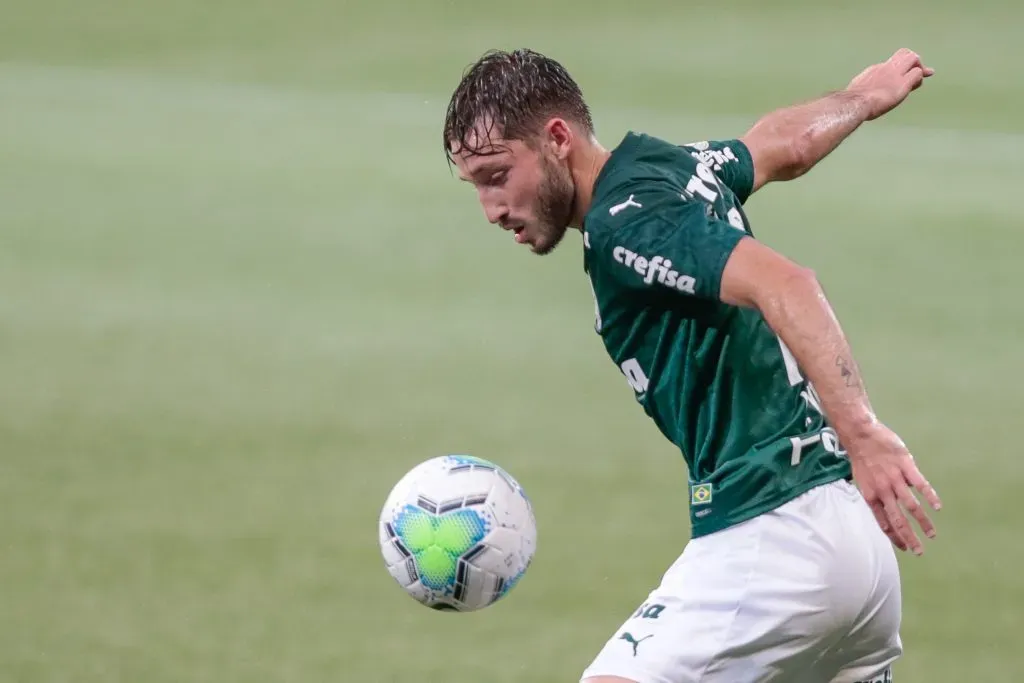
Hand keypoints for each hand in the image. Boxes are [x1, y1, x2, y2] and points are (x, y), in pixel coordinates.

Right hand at [846, 48, 934, 120]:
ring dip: (918, 68)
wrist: (855, 102)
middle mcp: (886, 68)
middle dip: (913, 61)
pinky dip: (919, 80)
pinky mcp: (903, 84)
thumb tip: (857, 97)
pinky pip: (918, 74)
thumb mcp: (856, 91)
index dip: (899, 69)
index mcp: (874, 70)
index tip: (903, 77)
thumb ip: (863, 90)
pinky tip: (913, 87)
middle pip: (904, 53)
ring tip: (915, 82)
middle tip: (915, 73)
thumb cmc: (852, 101)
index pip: (892, 63)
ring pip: (914, 58)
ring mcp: (895, 75)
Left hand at [846, 422, 941, 554]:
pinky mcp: (906, 465)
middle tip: (919, 552)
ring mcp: (895, 479)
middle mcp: (883, 490)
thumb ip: (875, 495)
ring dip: (923, 522)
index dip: (894, 537)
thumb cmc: (861, 457)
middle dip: (909, 537)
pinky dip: (930, 496)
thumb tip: (888, 509)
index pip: (884, 522)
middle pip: (898, 519)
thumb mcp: (862, 480)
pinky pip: (920, 484)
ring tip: (931, 535)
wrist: (861, 434)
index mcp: (871, 495)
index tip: (905, 548)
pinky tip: (937, 507)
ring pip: (911, 506)